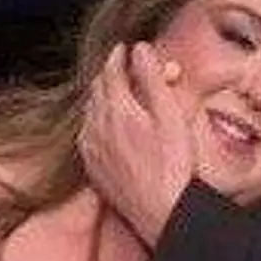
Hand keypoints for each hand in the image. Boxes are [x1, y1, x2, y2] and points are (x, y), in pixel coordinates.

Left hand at [78, 43, 194, 245]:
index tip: (125, 50)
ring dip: (101, 98)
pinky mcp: (93, 168)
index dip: (118, 57)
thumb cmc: (172, 165)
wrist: (162, 212)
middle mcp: (97, 126)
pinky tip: (106, 127)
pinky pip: (87, 134)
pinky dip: (96, 121)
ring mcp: (91, 149)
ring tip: (116, 94)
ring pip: (89, 111)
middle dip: (109, 75)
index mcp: (117, 109)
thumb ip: (152, 78)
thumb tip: (140, 49)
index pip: (111, 72)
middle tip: (124, 69)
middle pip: (97, 90)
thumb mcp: (170, 115)